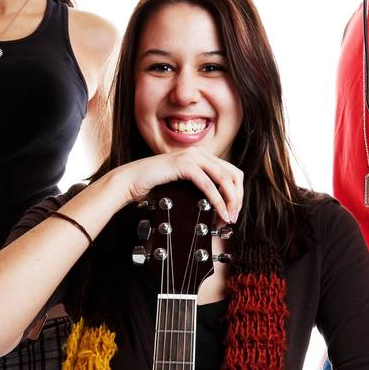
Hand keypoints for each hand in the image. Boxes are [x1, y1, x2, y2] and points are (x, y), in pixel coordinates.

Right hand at [113, 150, 243, 226]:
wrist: (131, 181)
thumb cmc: (153, 185)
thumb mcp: (183, 185)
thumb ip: (199, 187)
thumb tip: (219, 203)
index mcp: (201, 156)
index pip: (231, 172)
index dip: (237, 192)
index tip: (233, 210)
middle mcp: (199, 153)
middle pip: (233, 174)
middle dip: (237, 197)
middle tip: (233, 216)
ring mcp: (192, 156)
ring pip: (224, 178)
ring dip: (230, 200)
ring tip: (228, 217)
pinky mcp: (184, 165)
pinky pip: (208, 184)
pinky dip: (217, 200)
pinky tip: (219, 211)